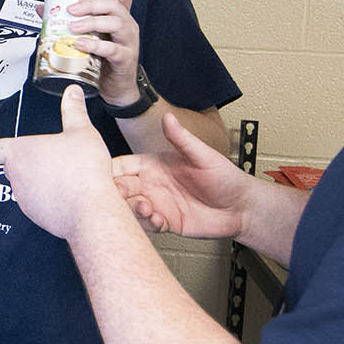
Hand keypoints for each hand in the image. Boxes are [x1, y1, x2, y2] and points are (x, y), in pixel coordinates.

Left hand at [0, 85, 126, 240]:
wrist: (90, 210)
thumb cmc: (82, 173)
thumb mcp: (82, 131)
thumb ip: (74, 110)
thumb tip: (73, 93)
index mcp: (19, 153)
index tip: (5, 147)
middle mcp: (16, 177)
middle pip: (11, 167)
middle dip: (26, 163)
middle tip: (47, 158)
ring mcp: (25, 199)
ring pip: (25, 187)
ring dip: (38, 182)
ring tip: (62, 175)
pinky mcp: (37, 217)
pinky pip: (38, 205)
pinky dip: (48, 200)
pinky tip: (67, 193)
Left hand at [64, 0, 144, 106]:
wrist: (116, 88)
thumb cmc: (104, 60)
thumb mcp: (90, 37)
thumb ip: (70, 21)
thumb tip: (43, 10)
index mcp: (120, 17)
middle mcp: (127, 26)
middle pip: (114, 6)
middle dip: (91, 4)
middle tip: (72, 10)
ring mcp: (128, 42)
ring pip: (115, 23)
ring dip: (91, 22)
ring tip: (73, 27)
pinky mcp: (125, 58)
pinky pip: (112, 49)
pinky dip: (95, 45)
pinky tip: (80, 44)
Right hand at [111, 112, 254, 239]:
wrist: (240, 207)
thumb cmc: (224, 177)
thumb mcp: (202, 156)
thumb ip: (181, 139)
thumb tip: (168, 117)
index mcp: (153, 165)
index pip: (123, 165)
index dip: (110, 169)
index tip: (103, 174)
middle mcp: (151, 185)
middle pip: (120, 189)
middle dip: (116, 193)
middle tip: (121, 196)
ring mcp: (157, 204)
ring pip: (130, 209)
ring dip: (132, 210)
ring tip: (146, 209)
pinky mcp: (165, 222)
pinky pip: (147, 226)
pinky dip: (148, 225)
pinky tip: (159, 221)